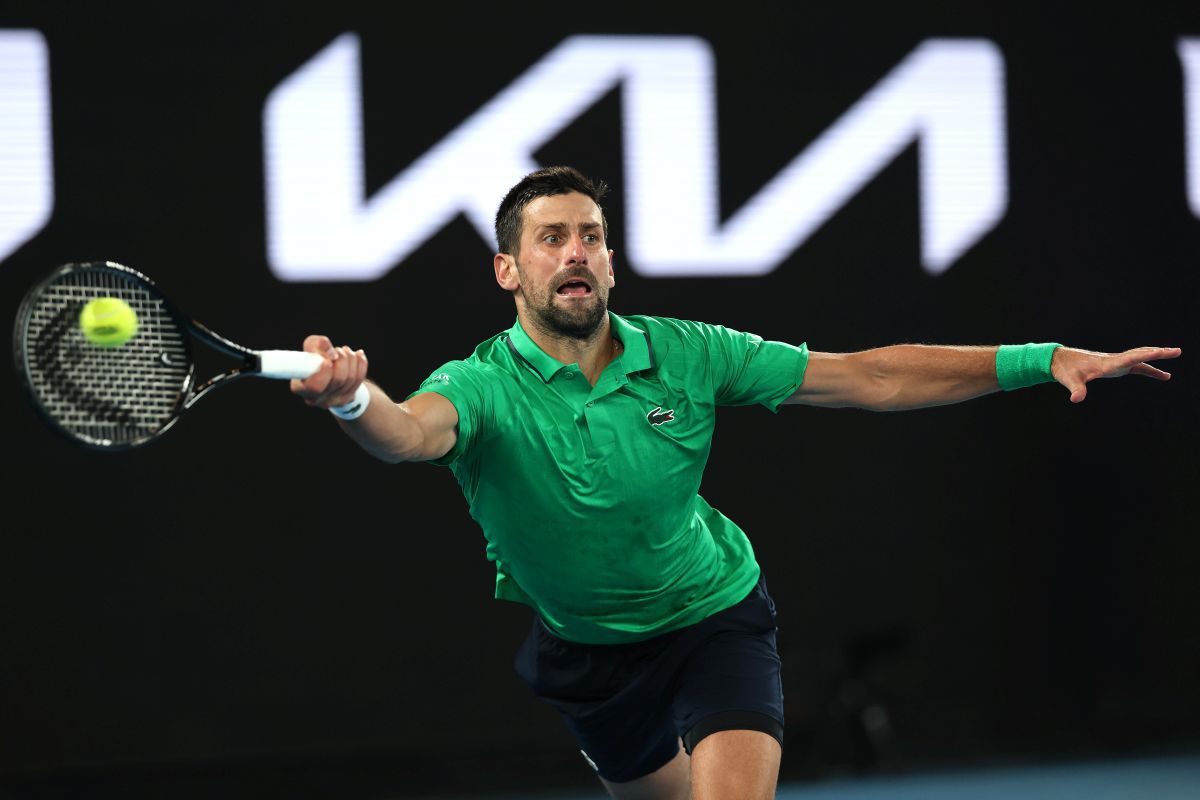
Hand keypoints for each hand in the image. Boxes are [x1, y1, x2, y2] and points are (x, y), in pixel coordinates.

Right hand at [290, 334, 368, 408]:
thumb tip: (332, 354)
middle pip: (337, 380)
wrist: (328, 371)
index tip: (328, 361)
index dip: (324, 374)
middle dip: (341, 360)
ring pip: (350, 379)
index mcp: (301, 387)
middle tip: (338, 350)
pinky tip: (358, 355)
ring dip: (350, 359)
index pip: (313, 387)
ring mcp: (333, 401)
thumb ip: (316, 344)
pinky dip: (361, 364)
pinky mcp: (347, 398)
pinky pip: (359, 379)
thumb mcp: (312, 346)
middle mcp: (316, 398)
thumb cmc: (315, 358)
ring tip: (345, 351)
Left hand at [1051, 346, 1180, 402]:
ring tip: (1175, 354)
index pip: (1129, 358)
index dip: (1145, 356)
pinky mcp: (1115, 366)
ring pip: (1140, 358)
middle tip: (1177, 351)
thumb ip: (1076, 389)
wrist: (1060, 360)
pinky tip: (1161, 375)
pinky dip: (1150, 369)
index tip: (1159, 352)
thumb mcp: (1069, 380)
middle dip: (1158, 353)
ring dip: (1157, 357)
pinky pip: (1136, 366)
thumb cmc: (1065, 370)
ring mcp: (1115, 362)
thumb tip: (1076, 399)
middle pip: (1139, 354)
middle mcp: (1114, 360)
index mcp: (1107, 363)